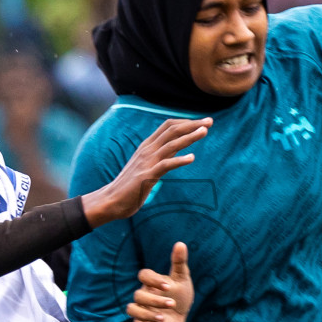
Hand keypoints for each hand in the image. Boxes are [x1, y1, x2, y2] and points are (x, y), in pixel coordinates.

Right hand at [82, 118, 210, 226]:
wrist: (112, 199)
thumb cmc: (131, 184)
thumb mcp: (148, 165)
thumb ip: (161, 156)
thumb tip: (178, 149)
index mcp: (147, 146)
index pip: (168, 126)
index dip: (186, 121)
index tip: (202, 122)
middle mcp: (148, 150)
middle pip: (172, 130)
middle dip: (192, 124)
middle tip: (210, 121)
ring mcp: (147, 162)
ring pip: (171, 144)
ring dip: (190, 137)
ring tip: (205, 132)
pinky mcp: (147, 176)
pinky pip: (165, 165)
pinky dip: (179, 160)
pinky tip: (192, 158)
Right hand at [125, 242, 192, 321]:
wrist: (180, 317)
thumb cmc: (180, 295)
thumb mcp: (182, 279)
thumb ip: (179, 262)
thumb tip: (180, 243)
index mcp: (151, 282)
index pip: (143, 275)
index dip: (153, 280)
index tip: (168, 286)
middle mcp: (143, 295)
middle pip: (138, 295)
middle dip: (155, 301)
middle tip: (172, 304)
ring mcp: (140, 310)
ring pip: (132, 310)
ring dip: (146, 314)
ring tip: (163, 318)